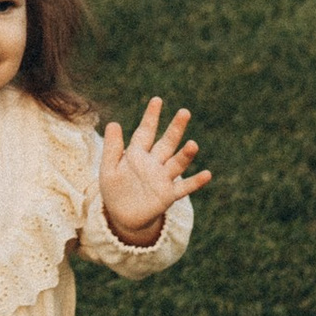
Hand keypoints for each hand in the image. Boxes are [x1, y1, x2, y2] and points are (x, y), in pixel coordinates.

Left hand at [98, 97, 209, 245]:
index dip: (151, 117)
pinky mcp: (168, 195)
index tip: (157, 100)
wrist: (122, 215)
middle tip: (184, 112)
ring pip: (177, 163)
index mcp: (137, 154)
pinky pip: (184, 187)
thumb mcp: (109, 168)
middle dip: (175, 129)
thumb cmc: (115, 189)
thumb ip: (112, 148)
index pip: (146, 132)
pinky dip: (195, 182)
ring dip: (185, 155)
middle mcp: (154, 163)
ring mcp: (163, 178)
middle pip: (167, 143)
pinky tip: (207, 174)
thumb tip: (113, 123)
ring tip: (193, 144)